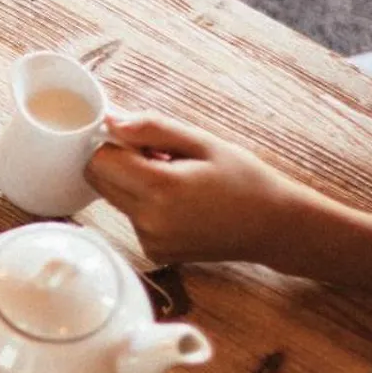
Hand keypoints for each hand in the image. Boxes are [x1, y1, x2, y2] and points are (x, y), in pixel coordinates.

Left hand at [83, 112, 314, 266]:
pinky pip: (131, 218)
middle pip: (99, 181)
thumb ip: (152, 129)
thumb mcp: (202, 142)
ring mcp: (150, 241)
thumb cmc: (243, 178)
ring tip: (177, 180)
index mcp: (161, 189)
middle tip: (161, 158)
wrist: (271, 226)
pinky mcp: (153, 252)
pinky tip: (180, 203)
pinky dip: (145, 205)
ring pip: (114, 198)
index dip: (116, 144)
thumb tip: (111, 120)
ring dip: (133, 183)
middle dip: (120, 162)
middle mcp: (149, 221)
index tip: (143, 141)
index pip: (100, 160)